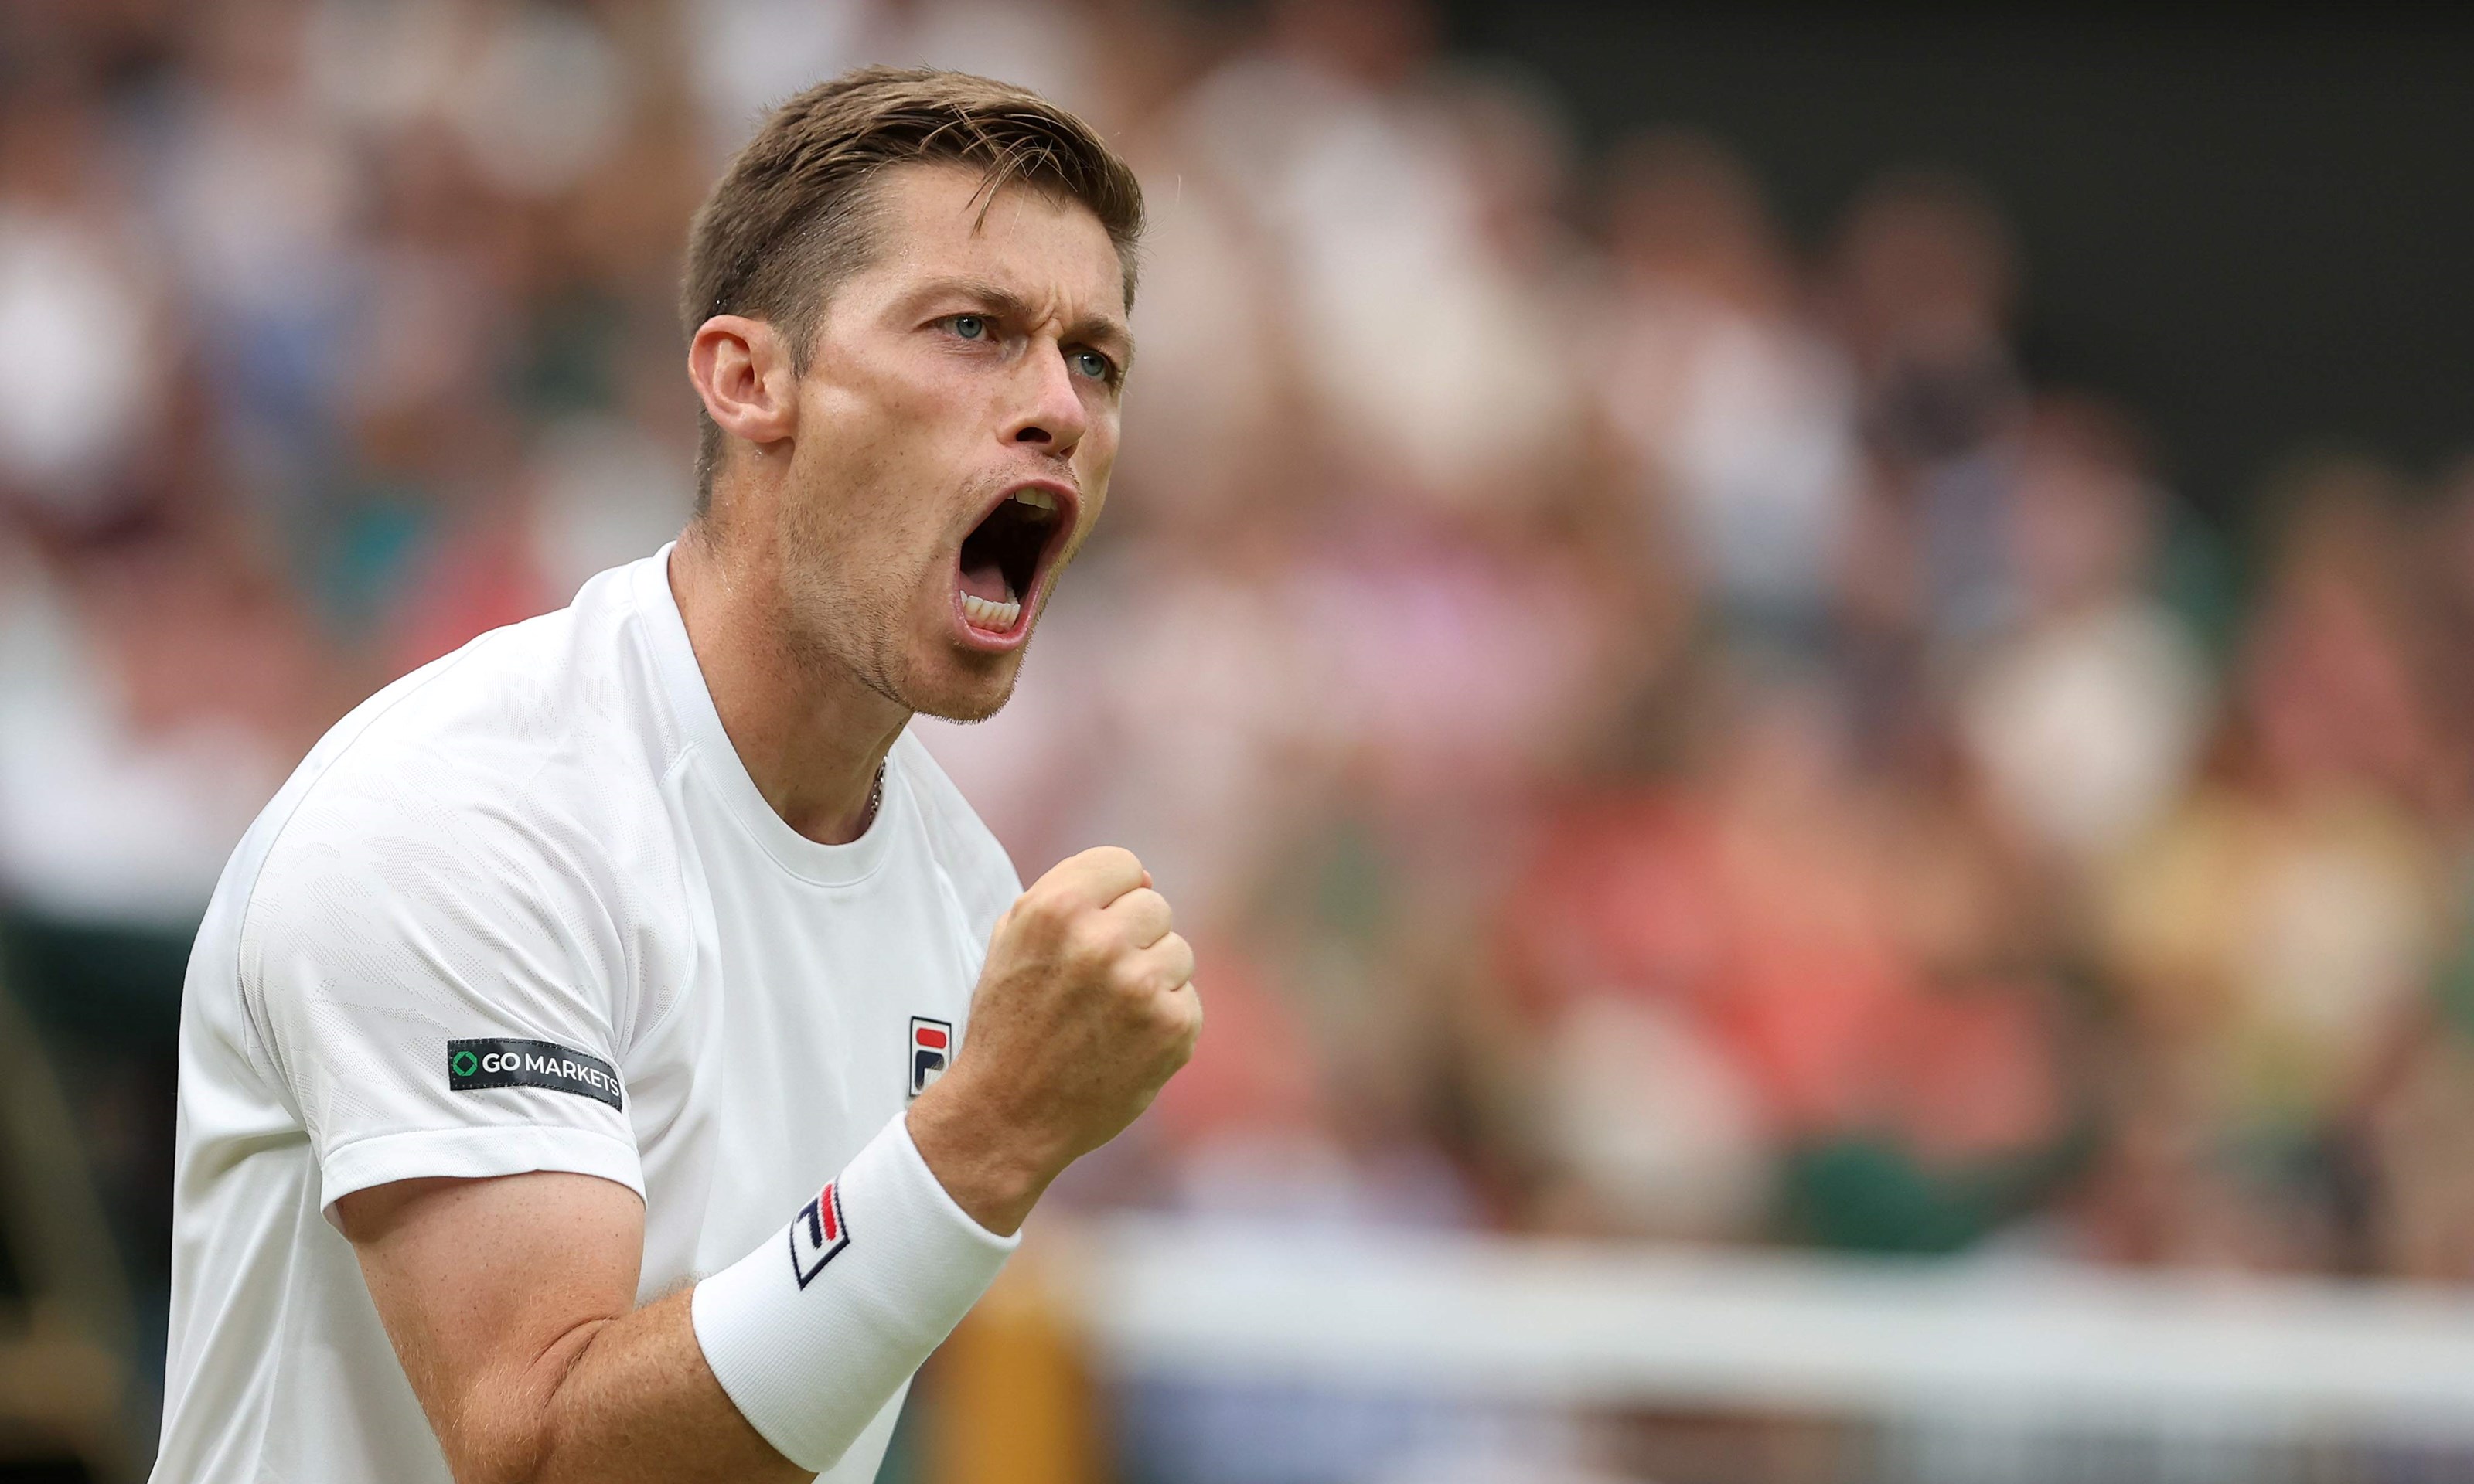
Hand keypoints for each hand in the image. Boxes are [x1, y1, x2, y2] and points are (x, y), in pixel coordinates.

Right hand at [907, 846, 1198, 1232]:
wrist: (1008, 1115)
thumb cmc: (1008, 1024)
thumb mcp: (1012, 941)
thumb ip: (1067, 896)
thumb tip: (1142, 878)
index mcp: (1056, 908)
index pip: (1123, 864)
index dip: (1112, 895)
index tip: (1098, 925)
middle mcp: (1101, 941)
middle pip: (1155, 906)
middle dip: (1133, 938)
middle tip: (1099, 981)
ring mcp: (1142, 985)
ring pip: (1179, 951)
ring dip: (1153, 978)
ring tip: (1110, 1015)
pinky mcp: (1173, 1026)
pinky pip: (1189, 999)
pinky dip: (1165, 1020)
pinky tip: (1126, 1042)